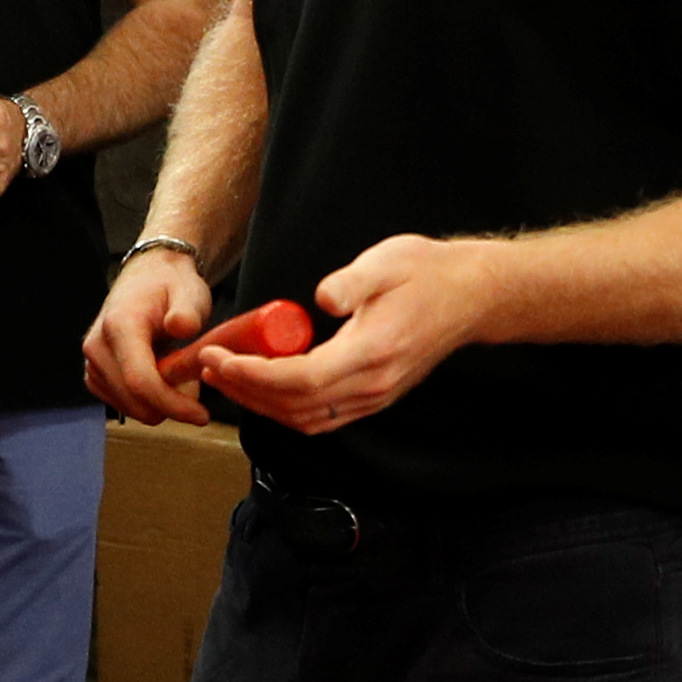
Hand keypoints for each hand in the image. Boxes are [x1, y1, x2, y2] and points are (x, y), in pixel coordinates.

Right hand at [83, 248, 216, 425]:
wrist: (147, 279)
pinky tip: (162, 379)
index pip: (140, 380)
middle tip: (195, 385)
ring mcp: (92, 362)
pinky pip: (122, 404)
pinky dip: (146, 401)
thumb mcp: (189, 292)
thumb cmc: (171, 286)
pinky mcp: (94, 375)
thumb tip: (180, 326)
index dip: (172, 404)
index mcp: (119, 325)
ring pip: (129, 407)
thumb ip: (186, 311)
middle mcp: (97, 346)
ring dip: (159, 403)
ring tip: (178, 376)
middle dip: (170, 405)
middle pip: (134, 400)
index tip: (202, 415)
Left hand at [201, 234, 493, 434]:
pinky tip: (264, 388)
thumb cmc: (427, 274)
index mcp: (371, 353)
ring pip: (307, 418)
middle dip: (245, 390)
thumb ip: (353, 282)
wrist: (471, 295)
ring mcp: (376, 396)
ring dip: (262, 404)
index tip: (219, 355)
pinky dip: (286, 408)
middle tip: (209, 365)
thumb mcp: (388, 263)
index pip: (299, 380)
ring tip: (228, 377)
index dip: (252, 374)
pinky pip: (322, 416)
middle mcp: (373, 385)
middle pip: (295, 406)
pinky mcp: (375, 396)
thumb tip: (322, 298)